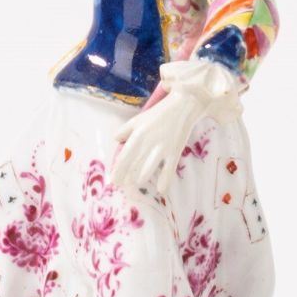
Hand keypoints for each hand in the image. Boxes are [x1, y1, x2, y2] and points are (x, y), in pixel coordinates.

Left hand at [110, 60, 241, 200]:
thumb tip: (116, 140)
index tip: (114, 180)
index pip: (123, 159)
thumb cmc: (158, 113)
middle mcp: (147, 145)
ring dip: (140, 180)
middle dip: (126, 178)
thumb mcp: (138, 119)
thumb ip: (125, 130)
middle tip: (124, 183)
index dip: (117, 171)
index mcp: (136, 136)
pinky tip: (161, 190)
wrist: (182, 106)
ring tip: (137, 182)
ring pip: (146, 172)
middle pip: (132, 168)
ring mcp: (161, 150)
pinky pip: (168, 171)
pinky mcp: (174, 153)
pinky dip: (164, 182)